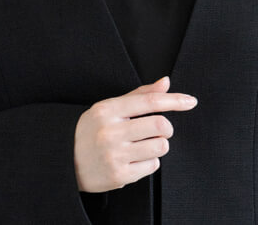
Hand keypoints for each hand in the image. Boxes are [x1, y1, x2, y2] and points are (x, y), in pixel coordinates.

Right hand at [74, 75, 197, 192]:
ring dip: (159, 145)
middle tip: (159, 130)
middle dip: (166, 128)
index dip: (174, 100)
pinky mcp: (119, 175)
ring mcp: (114, 155)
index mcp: (109, 110)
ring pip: (160, 146)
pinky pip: (152, 166)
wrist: (66, 159)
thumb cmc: (93, 129)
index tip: (191, 101)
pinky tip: (135, 159)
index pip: (149, 101)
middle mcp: (111, 132)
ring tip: (144, 145)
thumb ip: (139, 95)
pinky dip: (150, 161)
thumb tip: (165, 82)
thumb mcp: (110, 107)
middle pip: (160, 125)